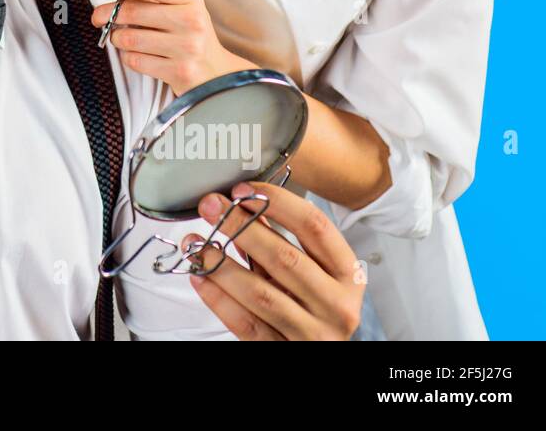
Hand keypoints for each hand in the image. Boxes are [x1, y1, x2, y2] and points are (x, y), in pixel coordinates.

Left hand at [91, 0, 253, 93]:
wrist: (215, 71)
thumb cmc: (187, 32)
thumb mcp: (171, 3)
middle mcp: (191, 20)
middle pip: (133, 10)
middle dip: (106, 13)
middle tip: (98, 16)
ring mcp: (187, 47)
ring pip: (129, 38)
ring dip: (117, 37)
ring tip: (122, 36)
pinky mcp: (178, 71)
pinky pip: (135, 61)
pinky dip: (128, 57)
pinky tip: (137, 54)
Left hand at [183, 181, 364, 339]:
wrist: (320, 356)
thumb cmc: (315, 308)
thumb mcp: (309, 272)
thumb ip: (281, 240)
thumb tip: (244, 204)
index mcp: (347, 274)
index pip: (315, 227)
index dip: (278, 203)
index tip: (243, 190)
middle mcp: (336, 304)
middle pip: (284, 257)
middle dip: (240, 227)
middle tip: (210, 206)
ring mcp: (313, 333)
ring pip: (260, 293)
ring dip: (221, 264)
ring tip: (197, 243)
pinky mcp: (284, 351)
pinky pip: (246, 323)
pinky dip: (219, 297)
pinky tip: (200, 276)